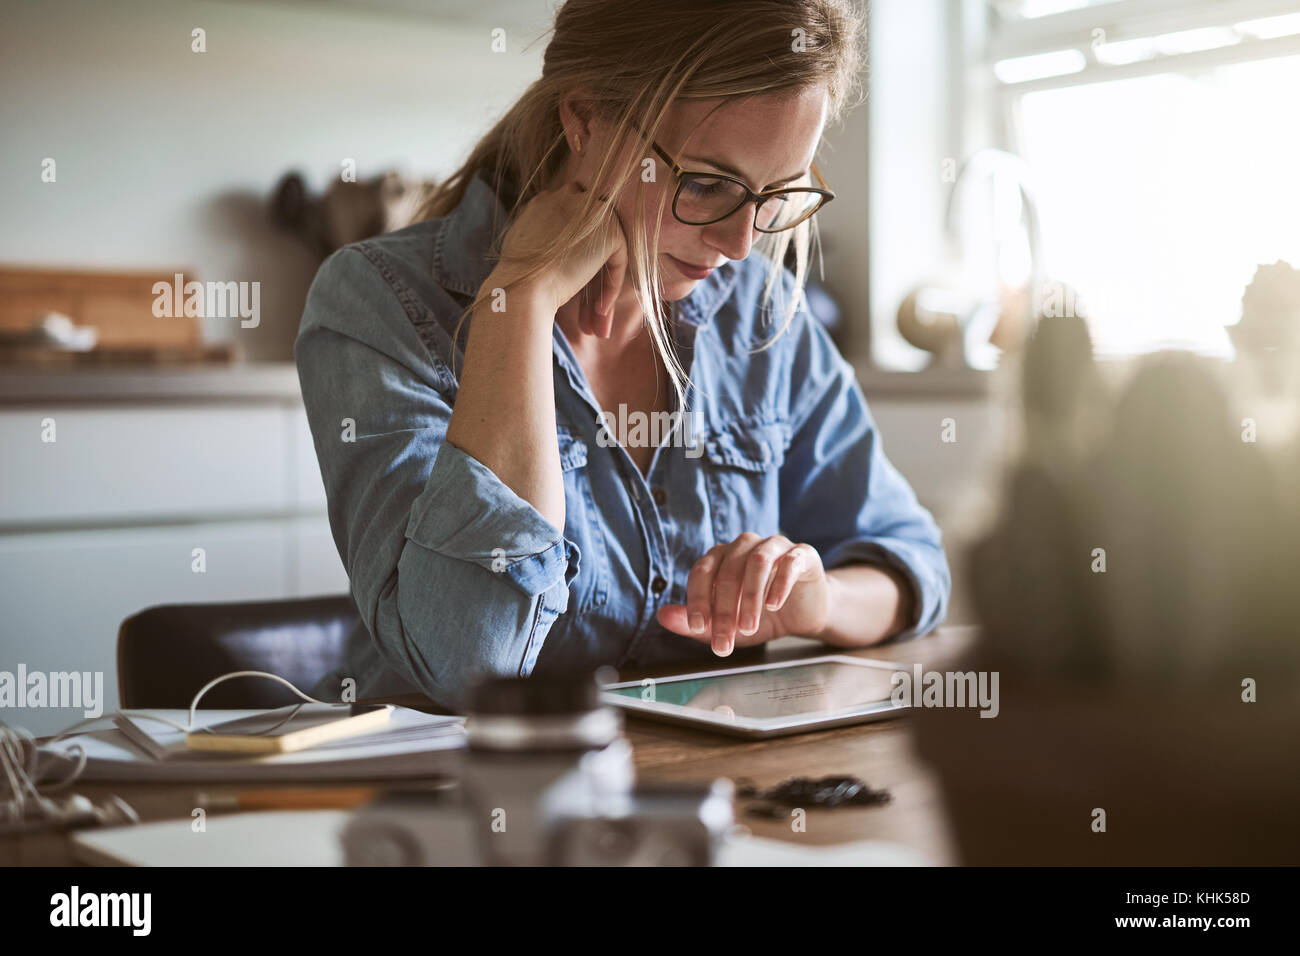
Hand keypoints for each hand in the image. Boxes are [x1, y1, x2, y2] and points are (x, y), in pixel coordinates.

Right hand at [492, 180, 628, 337]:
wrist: (523, 287)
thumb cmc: (515, 280)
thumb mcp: (522, 251)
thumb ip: (539, 242)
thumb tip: (552, 258)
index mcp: (544, 202)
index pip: (570, 228)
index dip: (573, 262)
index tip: (573, 293)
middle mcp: (568, 198)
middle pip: (590, 240)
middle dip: (590, 281)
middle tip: (586, 315)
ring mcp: (591, 211)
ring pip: (605, 252)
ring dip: (602, 290)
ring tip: (595, 323)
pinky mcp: (610, 231)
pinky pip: (618, 261)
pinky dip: (611, 288)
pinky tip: (599, 311)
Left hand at [655, 533, 830, 655]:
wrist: (804, 613)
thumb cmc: (761, 616)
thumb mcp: (727, 625)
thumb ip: (695, 623)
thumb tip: (663, 616)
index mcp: (721, 557)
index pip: (702, 572)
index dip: (698, 600)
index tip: (699, 628)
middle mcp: (745, 545)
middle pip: (728, 571)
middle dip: (725, 610)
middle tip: (726, 641)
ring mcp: (774, 545)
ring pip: (757, 561)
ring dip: (749, 596)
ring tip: (749, 626)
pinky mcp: (802, 554)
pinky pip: (789, 561)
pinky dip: (779, 583)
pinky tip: (773, 605)